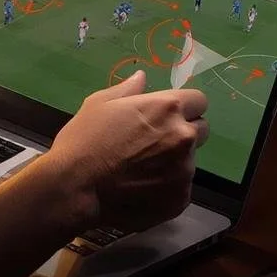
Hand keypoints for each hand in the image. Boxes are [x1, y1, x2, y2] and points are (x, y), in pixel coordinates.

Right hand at [46, 69, 208, 231]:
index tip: (166, 116)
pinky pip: (179, 188)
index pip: (198, 101)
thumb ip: (127, 89)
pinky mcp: (180, 199)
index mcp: (168, 108)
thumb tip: (142, 77)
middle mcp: (183, 137)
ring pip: (188, 161)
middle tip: (154, 143)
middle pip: (201, 130)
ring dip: (172, 162)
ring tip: (140, 171)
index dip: (183, 107)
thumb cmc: (84, 140)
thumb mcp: (98, 104)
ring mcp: (185, 171)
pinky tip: (140, 190)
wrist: (75, 187)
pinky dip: (165, 188)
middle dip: (183, 133)